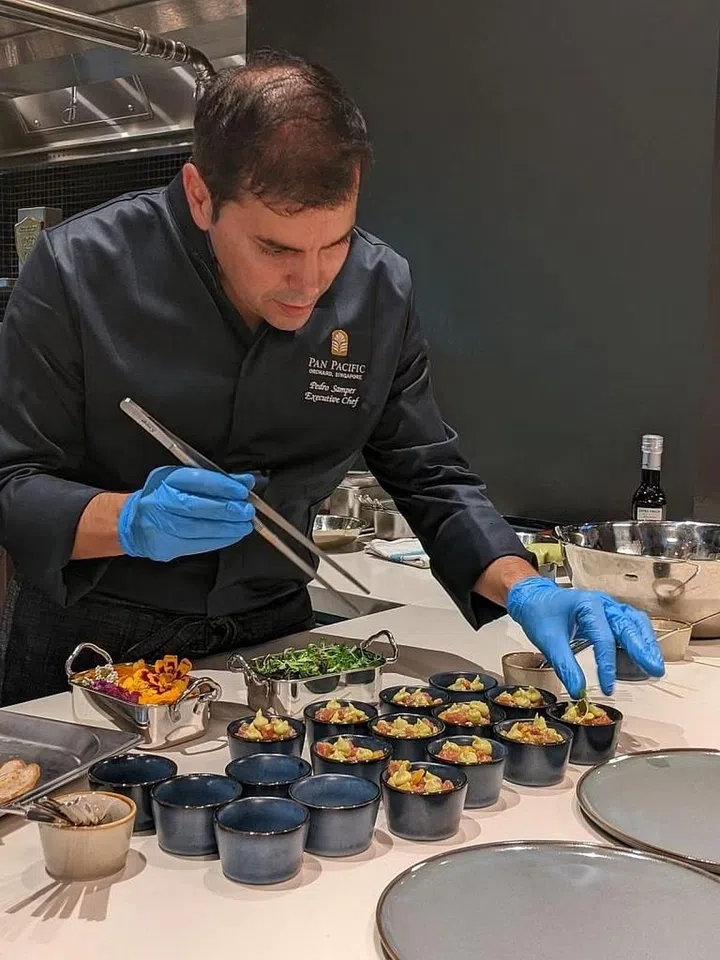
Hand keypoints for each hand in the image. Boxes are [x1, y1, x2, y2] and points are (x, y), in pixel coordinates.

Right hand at [118, 466, 254, 561]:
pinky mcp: (165, 546)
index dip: (222, 485)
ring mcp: (160, 526)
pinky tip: (231, 536)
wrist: (133, 523)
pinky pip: (197, 545)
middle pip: (197, 507)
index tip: (243, 490)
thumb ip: (216, 480)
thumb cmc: (164, 497)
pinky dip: (218, 540)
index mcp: (166, 479)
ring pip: (199, 529)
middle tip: (247, 512)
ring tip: (244, 526)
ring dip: (227, 529)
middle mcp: (160, 502)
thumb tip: (247, 481)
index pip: (197, 480)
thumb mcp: (185, 481)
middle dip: (227, 510)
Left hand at [506, 576, 664, 696]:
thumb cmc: (540, 614)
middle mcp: (602, 603)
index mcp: (587, 605)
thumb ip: (565, 666)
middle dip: (643, 649)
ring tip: (655, 665)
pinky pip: (631, 624)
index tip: (608, 687)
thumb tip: (579, 691)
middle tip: (655, 670)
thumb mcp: (548, 641)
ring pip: (635, 622)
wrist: (533, 598)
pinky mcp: (610, 614)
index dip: (607, 665)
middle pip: (628, 625)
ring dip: (647, 642)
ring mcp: (608, 607)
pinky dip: (640, 639)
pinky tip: (643, 656)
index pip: (604, 638)